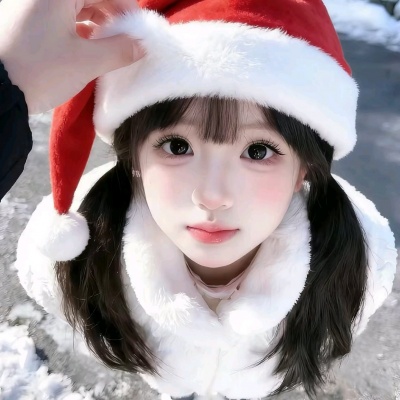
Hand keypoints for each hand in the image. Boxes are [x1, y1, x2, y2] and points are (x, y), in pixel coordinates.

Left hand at [0, 0, 144, 113]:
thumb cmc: (40, 71)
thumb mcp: (87, 62)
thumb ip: (119, 51)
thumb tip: (140, 46)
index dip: (124, 6)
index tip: (137, 27)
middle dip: (110, 14)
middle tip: (124, 37)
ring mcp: (28, 6)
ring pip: (71, 6)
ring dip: (94, 22)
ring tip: (107, 44)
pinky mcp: (23, 21)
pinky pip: (56, 16)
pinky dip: (76, 28)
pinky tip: (85, 45)